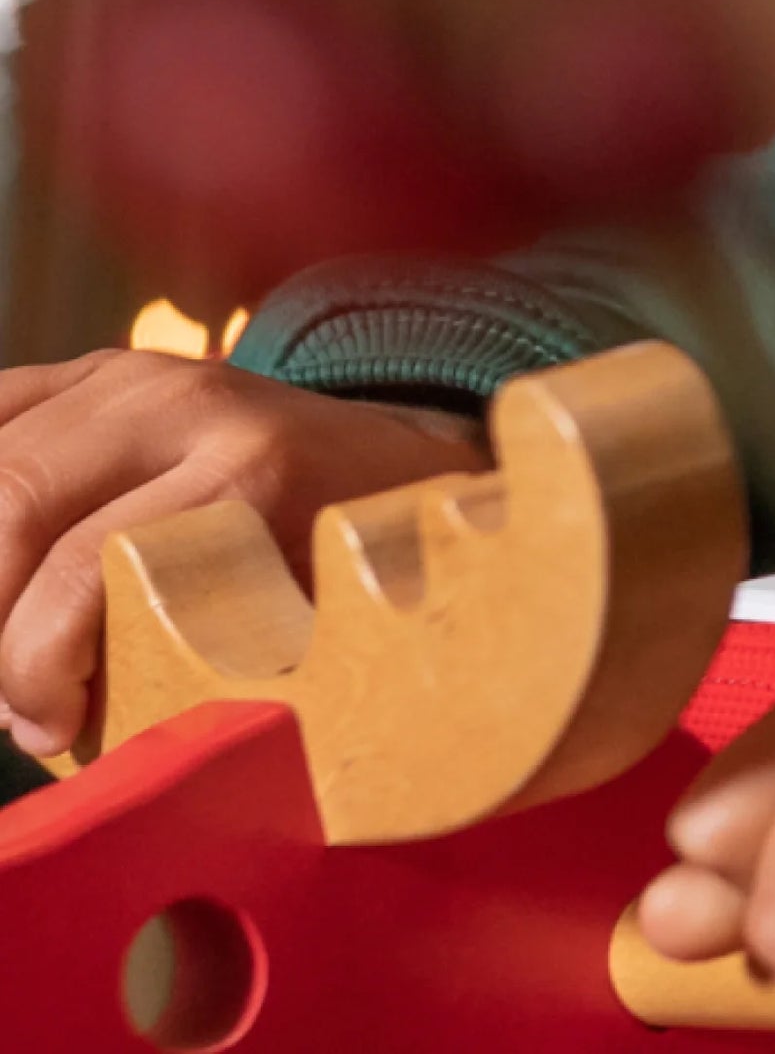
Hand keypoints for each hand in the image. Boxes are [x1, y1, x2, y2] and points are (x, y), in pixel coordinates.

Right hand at [0, 349, 488, 755]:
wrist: (392, 451)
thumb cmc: (358, 552)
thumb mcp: (330, 609)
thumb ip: (241, 662)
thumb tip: (124, 747)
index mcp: (252, 465)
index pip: (89, 560)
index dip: (37, 663)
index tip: (47, 731)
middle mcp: (186, 403)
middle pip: (16, 504)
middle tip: (12, 698)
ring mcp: (136, 376)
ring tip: (11, 642)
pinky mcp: (99, 371)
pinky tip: (2, 564)